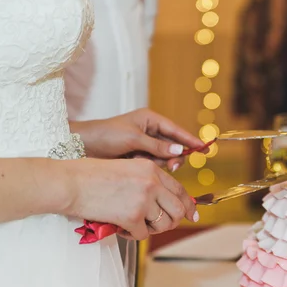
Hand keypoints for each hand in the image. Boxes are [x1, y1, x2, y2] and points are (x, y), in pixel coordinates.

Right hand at [66, 158, 198, 239]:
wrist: (71, 183)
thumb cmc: (92, 176)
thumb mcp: (127, 169)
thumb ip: (147, 182)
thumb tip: (164, 201)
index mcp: (152, 169)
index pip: (180, 190)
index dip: (189, 205)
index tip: (192, 215)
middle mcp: (152, 183)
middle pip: (178, 209)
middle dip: (172, 221)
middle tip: (159, 226)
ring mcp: (143, 200)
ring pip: (163, 224)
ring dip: (152, 229)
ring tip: (136, 225)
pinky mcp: (131, 217)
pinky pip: (143, 234)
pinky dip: (132, 235)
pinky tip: (122, 229)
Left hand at [70, 109, 204, 170]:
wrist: (82, 147)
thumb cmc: (106, 136)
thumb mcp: (133, 139)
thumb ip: (156, 146)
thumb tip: (178, 151)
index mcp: (150, 120)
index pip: (175, 130)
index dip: (190, 140)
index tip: (204, 148)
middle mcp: (149, 131)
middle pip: (172, 146)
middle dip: (173, 156)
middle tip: (172, 165)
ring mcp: (144, 145)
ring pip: (164, 157)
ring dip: (160, 162)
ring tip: (145, 162)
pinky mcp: (138, 157)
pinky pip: (153, 164)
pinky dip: (150, 167)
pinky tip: (139, 165)